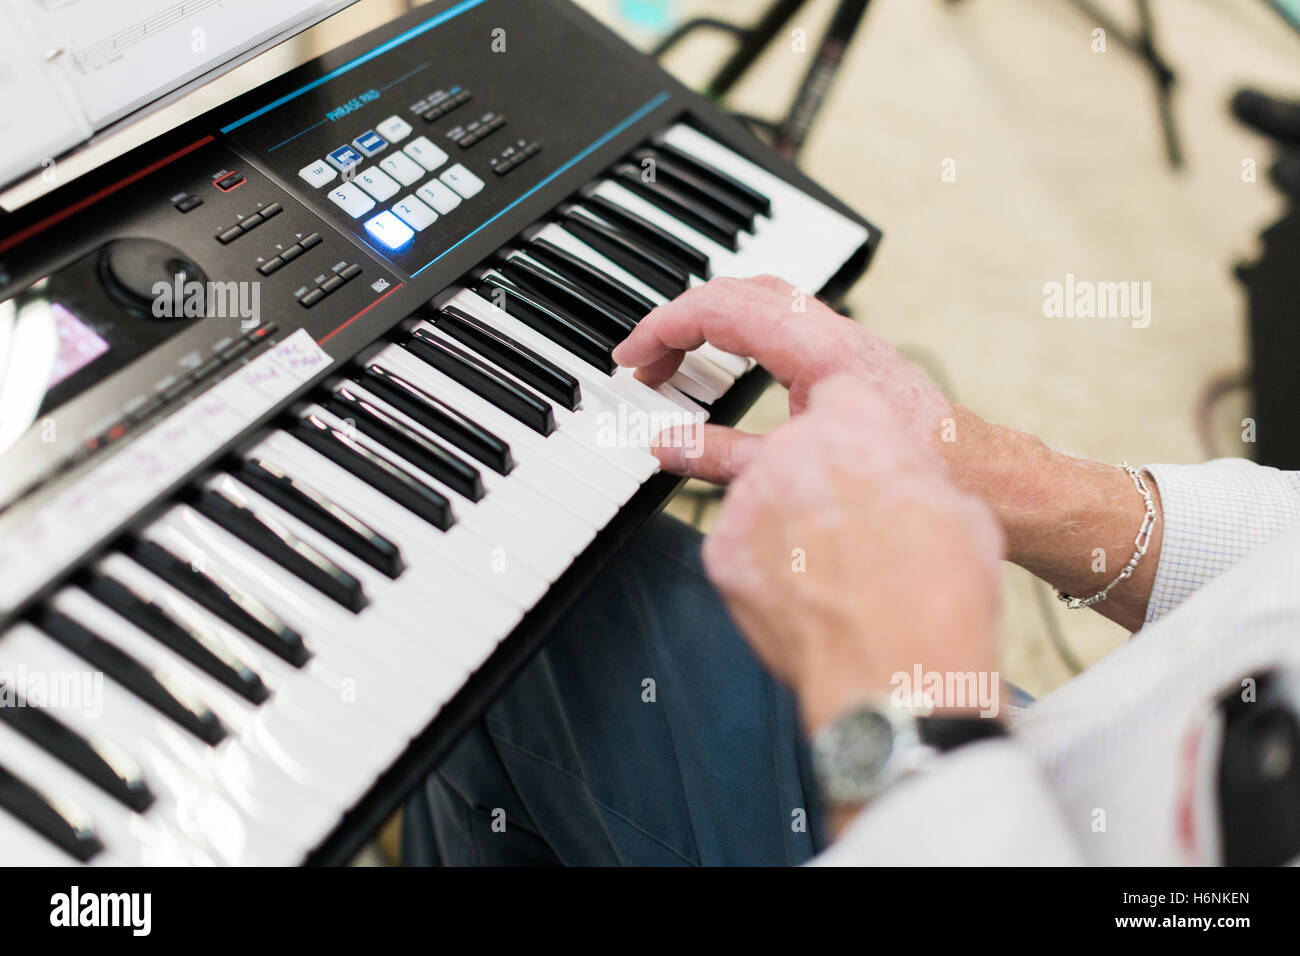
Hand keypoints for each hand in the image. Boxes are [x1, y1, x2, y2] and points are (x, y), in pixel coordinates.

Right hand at [612, 275, 952, 482]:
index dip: (664, 328)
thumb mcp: (793, 471)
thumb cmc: (906, 471)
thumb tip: (665, 445)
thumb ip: (721, 456)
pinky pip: (781, 316)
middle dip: (678, 321)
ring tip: (674, 362)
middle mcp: (831, 330)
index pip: (720, 310)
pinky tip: (726, 364)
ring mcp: (843, 335)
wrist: (979, 474)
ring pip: (759, 297)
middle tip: (644, 363)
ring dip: (708, 321)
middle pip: (735, 292)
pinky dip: (740, 330)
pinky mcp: (849, 350)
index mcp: (817, 350)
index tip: (631, 355)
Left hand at [700, 374, 1004, 733]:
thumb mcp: (958, 508)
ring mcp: (748, 500)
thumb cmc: (938, 594)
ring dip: (786, 527)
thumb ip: (912, 477)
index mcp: (855, 424)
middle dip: (815, 482)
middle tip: (846, 530)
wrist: (895, 668)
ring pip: (761, 499)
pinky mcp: (720, 551)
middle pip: (792, 449)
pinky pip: (739, 546)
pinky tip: (802, 596)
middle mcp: (791, 448)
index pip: (839, 396)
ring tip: (828, 574)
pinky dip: (762, 568)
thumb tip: (902, 486)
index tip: (859, 461)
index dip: (854, 434)